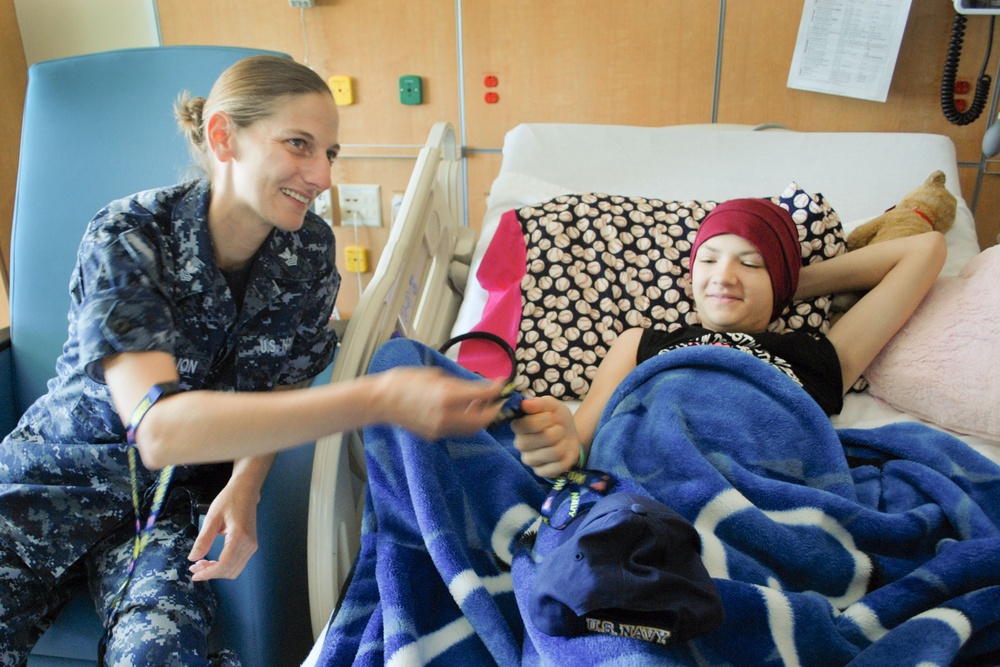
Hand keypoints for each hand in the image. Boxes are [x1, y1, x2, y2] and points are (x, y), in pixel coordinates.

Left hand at [187, 481, 258, 581]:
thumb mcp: (212, 517)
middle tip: (194, 567)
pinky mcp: (251, 545)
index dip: (209, 573)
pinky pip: (237, 563)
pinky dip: (224, 566)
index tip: (194, 574)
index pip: (225, 564)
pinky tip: (213, 560)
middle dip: (211, 573)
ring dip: (217, 571)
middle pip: (230, 570)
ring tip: (202, 564)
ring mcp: (252, 546)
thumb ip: (203, 540)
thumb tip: (192, 558)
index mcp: (240, 536)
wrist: (246, 490)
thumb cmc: (229, 500)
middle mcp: (249, 544)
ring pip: (234, 570)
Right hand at [375, 367, 504, 438]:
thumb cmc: (403, 381)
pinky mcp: (434, 435)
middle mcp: (446, 415)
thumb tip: (473, 386)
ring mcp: (440, 428)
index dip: (496, 389)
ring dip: (481, 418)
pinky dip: (466, 422)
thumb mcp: (434, 375)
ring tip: (482, 406)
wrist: (380, 401)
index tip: (503, 382)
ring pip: (472, 429)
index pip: (482, 395)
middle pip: (483, 420)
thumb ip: (457, 383)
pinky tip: (464, 411)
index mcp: (447, 396)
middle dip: (494, 410)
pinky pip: (457, 430)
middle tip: (498, 400)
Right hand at [511, 396, 581, 477]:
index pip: (531, 423)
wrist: (567, 434)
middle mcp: (520, 444)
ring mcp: (529, 460)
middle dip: (559, 430)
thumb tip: (524, 404)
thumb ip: (539, 403)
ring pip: (555, 452)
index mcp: (518, 425)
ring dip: (564, 442)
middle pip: (547, 437)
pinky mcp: (540, 472)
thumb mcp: (551, 405)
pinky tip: (561, 452)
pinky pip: (558, 466)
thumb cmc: (555, 419)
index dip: (548, 418)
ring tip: (560, 440)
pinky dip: (566, 457)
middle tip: (558, 428)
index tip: (552, 416)